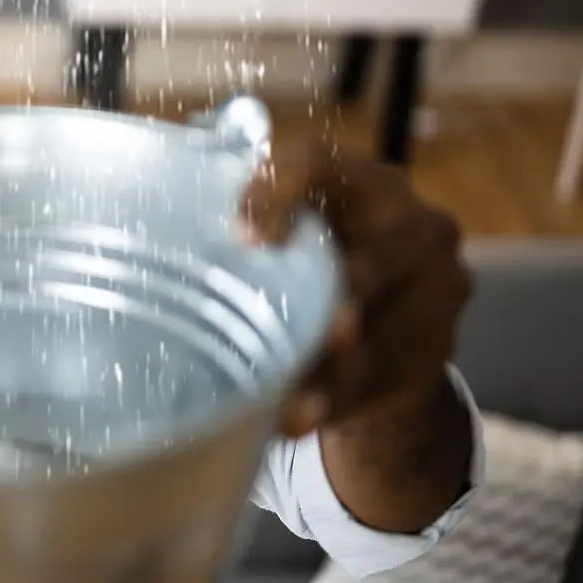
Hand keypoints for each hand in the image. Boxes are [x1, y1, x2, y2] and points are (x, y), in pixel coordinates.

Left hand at [240, 141, 470, 438]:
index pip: (317, 162)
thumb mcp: (293, 236)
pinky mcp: (435, 346)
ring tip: (288, 405)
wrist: (390, 328)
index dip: (276, 192)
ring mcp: (438, 286)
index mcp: (362, 180)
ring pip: (381, 331)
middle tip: (307, 325)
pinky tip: (298, 420)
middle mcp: (414, 224)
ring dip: (331, 370)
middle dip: (341, 292)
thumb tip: (144, 254)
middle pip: (373, 257)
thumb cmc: (316, 265)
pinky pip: (383, 376)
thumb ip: (250, 234)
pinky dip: (335, 400)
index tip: (241, 239)